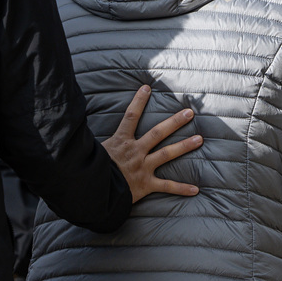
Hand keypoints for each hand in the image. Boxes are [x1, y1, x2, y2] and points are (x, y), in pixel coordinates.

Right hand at [102, 85, 200, 202]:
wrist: (93, 192)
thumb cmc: (91, 170)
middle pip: (158, 132)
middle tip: (190, 112)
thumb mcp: (92, 149)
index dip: (139, 100)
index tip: (147, 87)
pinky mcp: (146, 184)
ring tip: (199, 139)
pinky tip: (196, 189)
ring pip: (167, 154)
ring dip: (184, 146)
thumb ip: (95, 139)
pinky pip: (167, 186)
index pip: (131, 116)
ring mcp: (142, 167)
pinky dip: (181, 188)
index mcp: (121, 141)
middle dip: (175, 122)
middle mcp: (135, 151)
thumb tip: (81, 125)